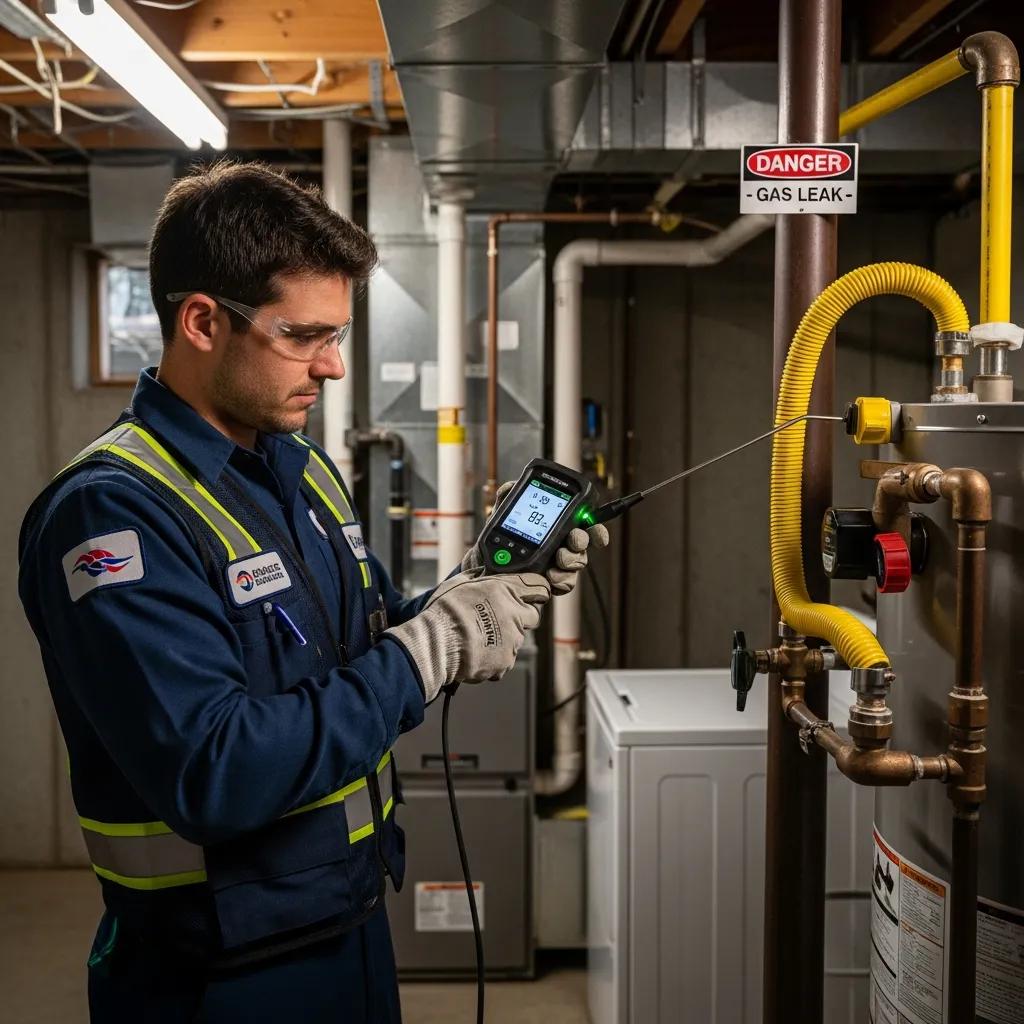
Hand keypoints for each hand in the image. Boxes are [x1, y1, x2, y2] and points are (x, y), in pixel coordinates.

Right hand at [384, 571, 550, 701]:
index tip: (537, 593)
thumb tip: (482, 572)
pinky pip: (506, 658)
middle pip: (533, 615)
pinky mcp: (506, 660)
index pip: (538, 586)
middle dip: (522, 616)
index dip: (538, 589)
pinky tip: (478, 651)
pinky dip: (496, 656)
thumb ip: (477, 576)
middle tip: (503, 618)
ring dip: (505, 637)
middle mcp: (514, 614)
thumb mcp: (458, 582)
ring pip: (518, 638)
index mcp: (504, 590)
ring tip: (480, 638)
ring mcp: (512, 639)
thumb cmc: (444, 612)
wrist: (436, 645)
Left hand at [462, 480, 609, 594]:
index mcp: (556, 527)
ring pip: (577, 564)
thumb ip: (507, 499)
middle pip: (583, 544)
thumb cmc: (499, 542)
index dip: (595, 527)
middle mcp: (561, 546)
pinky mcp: (550, 583)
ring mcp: (557, 566)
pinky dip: (560, 580)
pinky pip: (565, 584)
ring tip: (558, 559)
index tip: (595, 528)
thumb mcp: (500, 517)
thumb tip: (511, 486)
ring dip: (571, 561)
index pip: (583, 525)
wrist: (486, 570)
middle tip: (572, 540)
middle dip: (582, 541)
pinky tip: (550, 577)